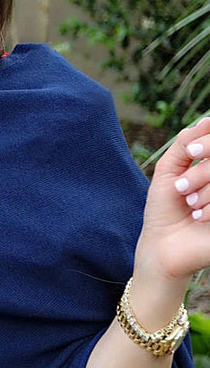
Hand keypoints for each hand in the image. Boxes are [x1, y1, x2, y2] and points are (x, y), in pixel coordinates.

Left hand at [134, 117, 209, 290]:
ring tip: (191, 206)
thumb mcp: (169, 172)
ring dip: (205, 189)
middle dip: (203, 171)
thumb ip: (186, 144)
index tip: (191, 150)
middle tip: (181, 188)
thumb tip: (207, 120)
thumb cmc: (165, 209)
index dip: (209, 141)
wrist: (163, 247)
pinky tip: (201, 218)